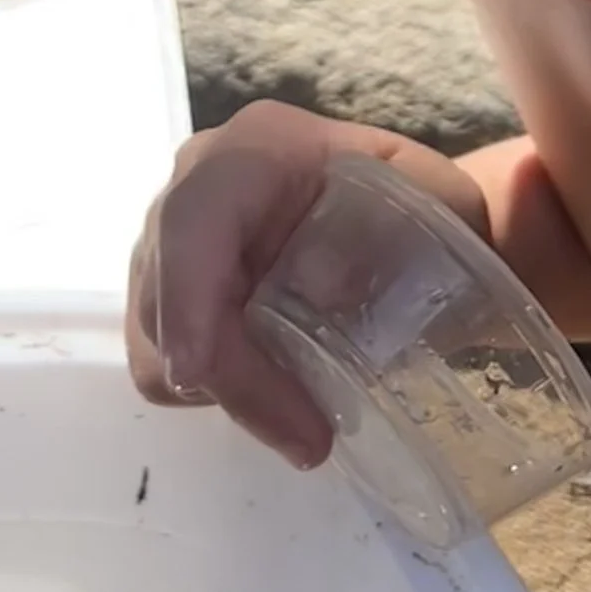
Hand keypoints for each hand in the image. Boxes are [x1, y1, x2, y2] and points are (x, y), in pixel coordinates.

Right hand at [126, 103, 495, 466]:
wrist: (369, 202)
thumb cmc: (401, 193)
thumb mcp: (434, 192)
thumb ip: (428, 220)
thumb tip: (347, 289)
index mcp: (251, 151)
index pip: (193, 219)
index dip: (185, 294)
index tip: (198, 371)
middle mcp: (190, 191)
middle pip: (167, 298)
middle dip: (234, 380)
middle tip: (311, 440)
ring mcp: (166, 246)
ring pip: (155, 342)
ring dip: (228, 393)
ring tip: (302, 423)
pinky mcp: (164, 295)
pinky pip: (161, 362)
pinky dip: (217, 392)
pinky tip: (274, 391)